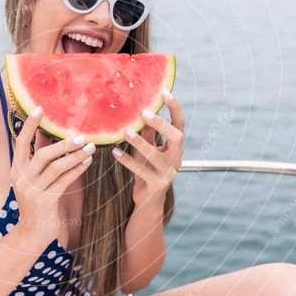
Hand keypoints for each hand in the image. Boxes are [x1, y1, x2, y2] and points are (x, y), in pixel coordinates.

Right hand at [11, 108, 95, 246]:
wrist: (31, 233)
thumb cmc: (36, 201)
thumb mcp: (33, 179)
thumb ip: (39, 157)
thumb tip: (47, 133)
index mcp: (16, 169)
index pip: (21, 142)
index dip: (30, 125)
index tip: (40, 108)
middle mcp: (22, 178)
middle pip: (43, 154)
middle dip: (64, 143)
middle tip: (82, 135)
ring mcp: (32, 191)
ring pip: (56, 167)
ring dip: (75, 156)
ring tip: (91, 147)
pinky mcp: (45, 201)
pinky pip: (64, 182)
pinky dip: (77, 170)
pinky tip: (87, 162)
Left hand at [111, 90, 184, 206]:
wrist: (149, 202)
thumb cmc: (147, 170)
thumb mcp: (148, 150)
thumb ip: (147, 133)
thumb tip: (139, 109)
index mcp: (176, 148)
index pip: (180, 124)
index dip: (174, 108)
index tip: (164, 92)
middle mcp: (177, 159)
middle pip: (177, 137)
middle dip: (161, 124)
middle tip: (144, 113)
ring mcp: (168, 173)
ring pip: (155, 155)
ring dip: (139, 142)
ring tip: (124, 132)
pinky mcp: (156, 185)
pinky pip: (141, 170)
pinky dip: (127, 160)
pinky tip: (115, 151)